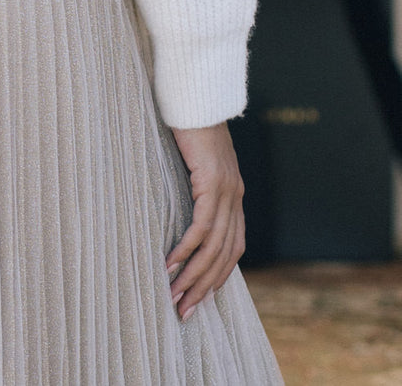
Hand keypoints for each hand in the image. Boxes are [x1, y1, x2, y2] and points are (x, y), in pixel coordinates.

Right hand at [165, 121, 245, 320]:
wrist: (196, 94)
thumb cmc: (189, 124)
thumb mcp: (194, 160)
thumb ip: (194, 184)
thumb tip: (178, 203)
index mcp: (234, 195)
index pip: (232, 249)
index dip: (217, 277)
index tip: (198, 299)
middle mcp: (235, 197)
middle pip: (224, 256)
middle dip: (203, 287)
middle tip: (182, 311)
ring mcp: (227, 191)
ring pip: (213, 247)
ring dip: (193, 276)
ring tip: (173, 296)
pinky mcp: (212, 182)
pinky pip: (201, 226)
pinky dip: (187, 249)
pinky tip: (170, 264)